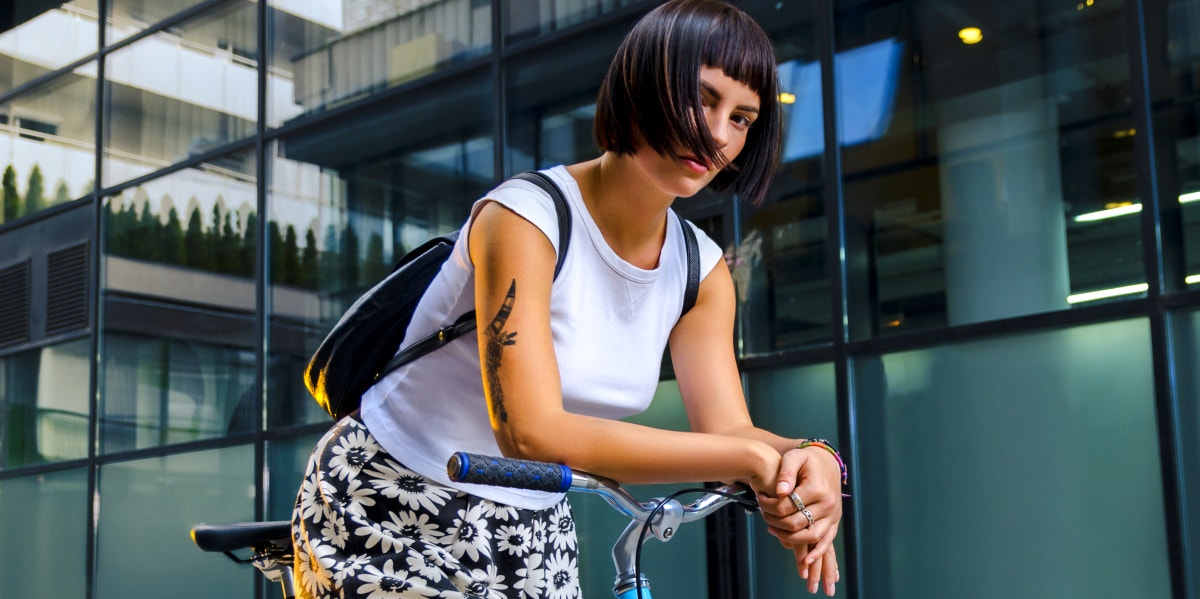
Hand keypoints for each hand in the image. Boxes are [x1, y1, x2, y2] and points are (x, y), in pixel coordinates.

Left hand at [756, 446, 843, 592]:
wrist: (827, 462)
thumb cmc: (807, 459)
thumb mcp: (794, 458)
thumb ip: (786, 473)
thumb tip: (779, 492)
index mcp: (817, 488)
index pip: (788, 506)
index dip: (769, 505)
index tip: (759, 498)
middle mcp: (828, 504)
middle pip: (796, 523)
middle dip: (775, 521)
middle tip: (762, 514)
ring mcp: (833, 515)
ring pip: (810, 536)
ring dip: (789, 538)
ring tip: (771, 529)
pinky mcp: (834, 522)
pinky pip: (826, 542)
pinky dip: (816, 553)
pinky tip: (804, 561)